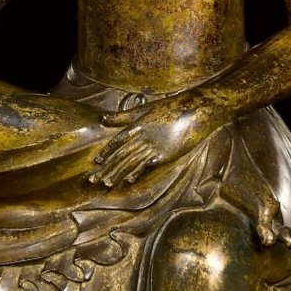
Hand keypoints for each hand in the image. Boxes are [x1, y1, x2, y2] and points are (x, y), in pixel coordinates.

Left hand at [88, 91, 227, 187]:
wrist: (196, 111)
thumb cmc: (172, 107)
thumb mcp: (146, 109)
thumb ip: (124, 116)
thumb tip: (103, 118)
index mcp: (138, 125)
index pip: (117, 141)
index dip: (107, 152)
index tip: (97, 162)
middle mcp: (143, 137)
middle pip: (120, 155)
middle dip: (106, 168)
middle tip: (93, 179)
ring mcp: (153, 147)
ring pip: (131, 162)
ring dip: (118, 174)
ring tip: (106, 183)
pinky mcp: (164, 154)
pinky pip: (147, 166)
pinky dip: (136, 173)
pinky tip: (128, 180)